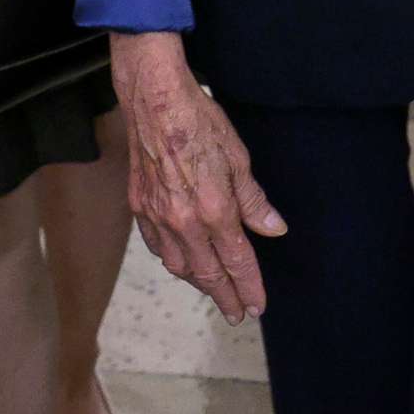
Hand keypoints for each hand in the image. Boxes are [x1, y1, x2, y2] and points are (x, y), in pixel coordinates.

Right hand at [110, 31, 284, 323]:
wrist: (153, 100)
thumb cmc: (200, 121)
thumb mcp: (238, 157)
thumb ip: (254, 201)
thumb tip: (274, 229)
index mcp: (214, 210)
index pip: (237, 262)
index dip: (249, 287)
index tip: (257, 306)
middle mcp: (184, 221)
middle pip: (207, 273)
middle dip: (225, 297)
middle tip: (237, 313)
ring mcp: (158, 216)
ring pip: (178, 265)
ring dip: (197, 283)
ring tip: (213, 290)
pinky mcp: (139, 206)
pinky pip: (157, 246)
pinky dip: (171, 260)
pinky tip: (180, 260)